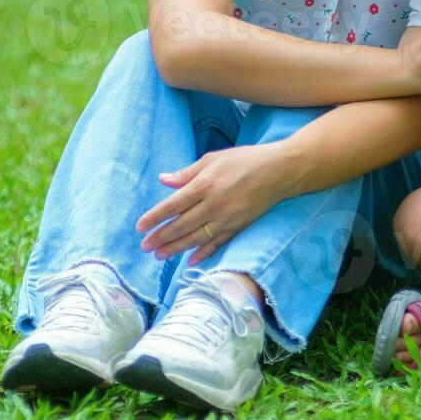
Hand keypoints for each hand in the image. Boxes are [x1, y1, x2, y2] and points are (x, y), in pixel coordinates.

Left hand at [136, 142, 300, 262]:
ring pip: (196, 238)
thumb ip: (187, 173)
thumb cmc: (245, 160)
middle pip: (181, 225)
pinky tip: (190, 261)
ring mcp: (227, 219)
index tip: (140, 227)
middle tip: (144, 247)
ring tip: (159, 256)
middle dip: (160, 237)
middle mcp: (214, 204)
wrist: (280, 171)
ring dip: (175, 249)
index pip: (173, 205)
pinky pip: (217, 243)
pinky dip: (203, 253)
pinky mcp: (239, 227)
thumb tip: (163, 180)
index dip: (155, 217)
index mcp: (205, 185)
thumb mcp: (213, 159)